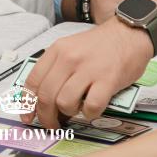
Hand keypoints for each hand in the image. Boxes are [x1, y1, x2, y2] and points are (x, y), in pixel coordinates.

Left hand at [23, 17, 152, 128]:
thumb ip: (56, 68)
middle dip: (46, 117)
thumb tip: (40, 98)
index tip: (29, 116)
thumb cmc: (100, 45)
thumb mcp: (71, 48)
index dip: (28, 103)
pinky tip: (94, 105)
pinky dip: (90, 113)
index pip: (33, 80)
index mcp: (57, 50)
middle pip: (46, 96)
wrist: (128, 32)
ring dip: (70, 113)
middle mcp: (69, 58)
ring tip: (78, 107)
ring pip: (64, 103)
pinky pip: (91, 107)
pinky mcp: (107, 80)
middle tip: (53, 123)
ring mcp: (88, 69)